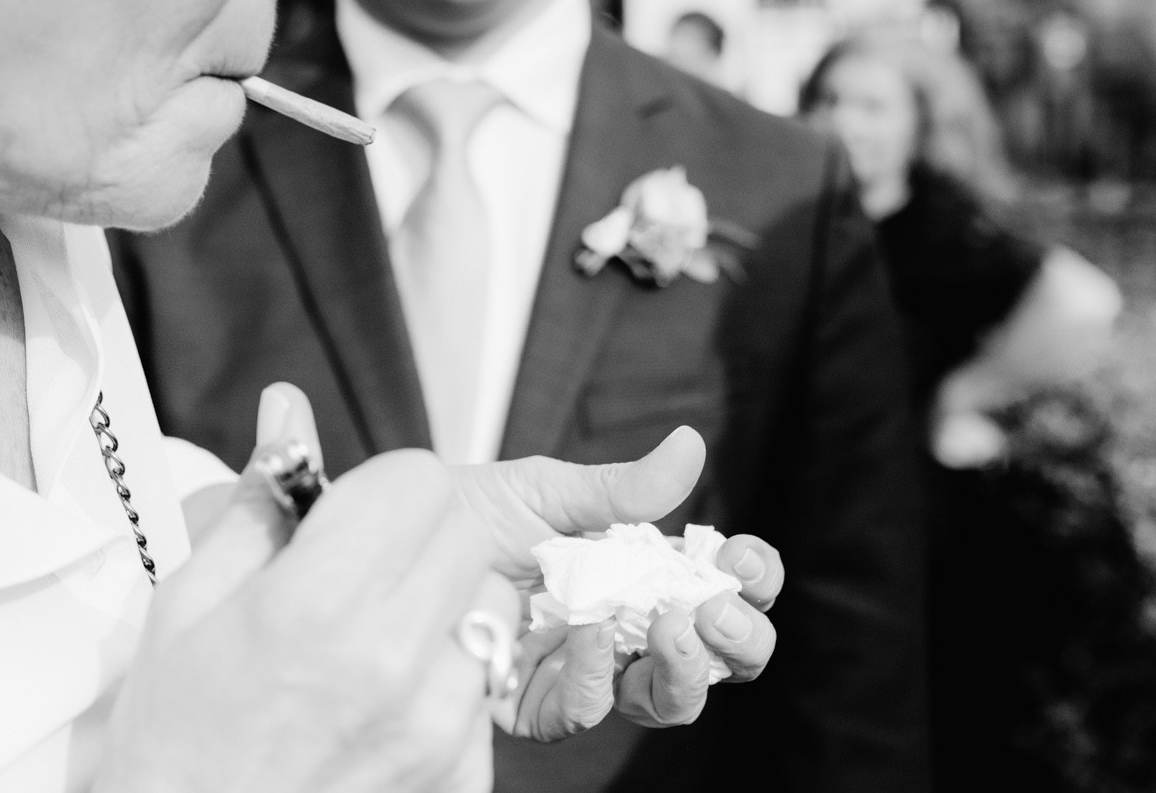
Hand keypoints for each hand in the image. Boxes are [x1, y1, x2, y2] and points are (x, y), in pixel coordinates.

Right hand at [102, 387, 515, 792]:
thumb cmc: (175, 738)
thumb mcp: (188, 605)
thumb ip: (258, 502)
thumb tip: (287, 408)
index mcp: (316, 605)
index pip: (417, 480)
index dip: (382, 486)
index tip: (348, 516)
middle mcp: (394, 662)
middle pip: (465, 531)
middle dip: (419, 532)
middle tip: (361, 571)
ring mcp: (439, 728)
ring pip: (493, 606)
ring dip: (446, 604)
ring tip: (374, 643)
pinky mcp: (463, 777)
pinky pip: (487, 687)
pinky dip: (449, 681)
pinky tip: (385, 704)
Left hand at [451, 429, 784, 737]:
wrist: (403, 542)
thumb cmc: (475, 511)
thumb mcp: (550, 490)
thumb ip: (623, 487)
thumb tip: (691, 446)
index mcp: (643, 572)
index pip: (724, 589)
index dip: (752, 580)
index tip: (746, 558)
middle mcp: (628, 628)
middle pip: (718, 657)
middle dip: (739, 639)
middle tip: (717, 608)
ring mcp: (590, 671)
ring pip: (670, 700)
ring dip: (688, 669)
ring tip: (672, 625)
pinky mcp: (541, 704)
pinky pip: (590, 710)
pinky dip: (600, 675)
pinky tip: (589, 633)